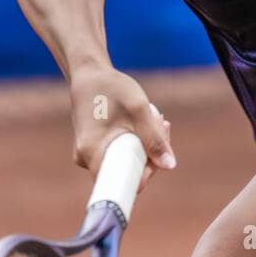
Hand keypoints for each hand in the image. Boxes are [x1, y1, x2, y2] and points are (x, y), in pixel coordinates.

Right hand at [69, 66, 175, 193]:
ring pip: (126, 161)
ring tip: (154, 117)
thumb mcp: (138, 109)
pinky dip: (135, 140)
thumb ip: (154, 138)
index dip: (147, 173)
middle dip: (151, 152)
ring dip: (145, 143)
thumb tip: (169, 165)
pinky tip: (144, 120)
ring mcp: (88, 154)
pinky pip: (119, 153)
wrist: (89, 73)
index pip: (124, 184)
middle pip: (128, 172)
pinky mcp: (93, 148)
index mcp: (92, 154)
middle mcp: (86, 159)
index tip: (159, 152)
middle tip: (162, 124)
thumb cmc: (111, 87)